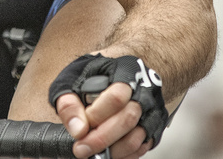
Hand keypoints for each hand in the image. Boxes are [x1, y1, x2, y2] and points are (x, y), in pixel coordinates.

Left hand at [49, 54, 167, 158]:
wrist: (120, 73)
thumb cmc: (97, 74)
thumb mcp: (74, 78)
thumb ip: (69, 101)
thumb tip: (77, 128)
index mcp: (125, 72)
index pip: (116, 97)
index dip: (96, 116)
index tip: (81, 127)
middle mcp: (143, 91)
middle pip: (128, 119)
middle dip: (101, 139)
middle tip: (82, 148)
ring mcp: (150, 110)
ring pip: (136, 138)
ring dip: (112, 151)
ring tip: (94, 152)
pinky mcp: (153, 128)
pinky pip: (141, 148)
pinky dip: (123, 155)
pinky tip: (108, 151)